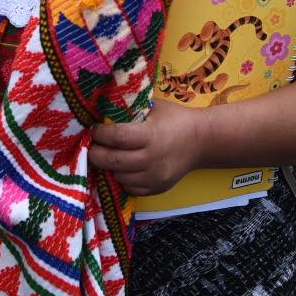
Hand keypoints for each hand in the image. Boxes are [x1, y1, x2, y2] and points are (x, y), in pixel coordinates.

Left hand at [89, 100, 207, 194]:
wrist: (202, 141)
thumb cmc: (175, 119)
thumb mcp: (154, 107)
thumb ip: (131, 110)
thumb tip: (102, 110)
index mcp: (150, 135)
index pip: (116, 137)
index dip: (100, 133)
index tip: (94, 129)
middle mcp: (152, 159)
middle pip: (113, 161)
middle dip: (97, 153)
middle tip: (93, 146)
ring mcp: (155, 177)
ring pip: (119, 176)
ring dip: (110, 167)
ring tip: (109, 156)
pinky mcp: (157, 188)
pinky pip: (130, 188)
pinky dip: (123, 179)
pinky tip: (124, 168)